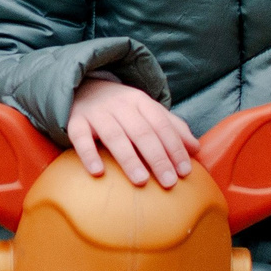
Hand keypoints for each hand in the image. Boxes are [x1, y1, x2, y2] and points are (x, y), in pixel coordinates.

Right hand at [66, 78, 199, 187]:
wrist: (81, 88)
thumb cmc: (120, 108)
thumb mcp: (147, 111)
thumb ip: (171, 127)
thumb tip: (195, 148)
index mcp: (140, 101)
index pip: (161, 124)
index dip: (174, 147)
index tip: (185, 171)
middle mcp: (119, 105)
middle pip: (141, 131)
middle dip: (157, 157)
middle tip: (169, 182)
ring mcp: (96, 113)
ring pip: (114, 136)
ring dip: (129, 159)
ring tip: (141, 180)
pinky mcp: (75, 122)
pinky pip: (80, 138)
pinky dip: (88, 154)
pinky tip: (98, 172)